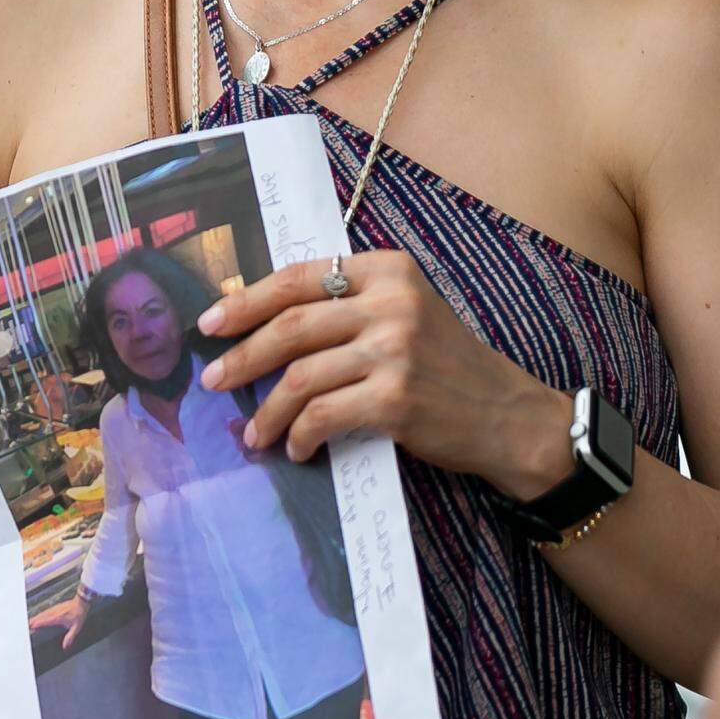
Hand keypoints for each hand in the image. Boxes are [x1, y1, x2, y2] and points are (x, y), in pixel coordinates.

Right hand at [28, 593, 90, 649]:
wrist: (82, 602)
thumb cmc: (79, 613)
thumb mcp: (76, 627)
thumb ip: (70, 637)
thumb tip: (65, 646)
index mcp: (58, 617)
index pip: (46, 621)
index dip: (38, 623)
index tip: (31, 626)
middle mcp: (55, 612)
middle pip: (42, 617)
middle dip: (34, 620)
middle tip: (27, 625)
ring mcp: (55, 608)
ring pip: (43, 613)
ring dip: (36, 617)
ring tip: (30, 621)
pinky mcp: (56, 607)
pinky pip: (46, 611)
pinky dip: (41, 614)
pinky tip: (39, 615)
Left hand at [196, 251, 571, 494]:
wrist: (507, 415)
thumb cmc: (447, 365)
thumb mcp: (406, 311)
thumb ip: (349, 305)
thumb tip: (261, 321)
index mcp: (389, 270)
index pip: (300, 277)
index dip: (248, 299)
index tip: (212, 321)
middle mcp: (391, 302)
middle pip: (291, 325)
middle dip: (242, 355)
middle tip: (213, 378)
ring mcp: (394, 350)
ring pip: (299, 377)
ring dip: (265, 410)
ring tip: (253, 433)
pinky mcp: (395, 399)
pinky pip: (322, 416)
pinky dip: (299, 436)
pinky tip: (296, 448)